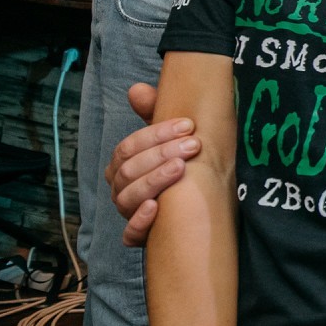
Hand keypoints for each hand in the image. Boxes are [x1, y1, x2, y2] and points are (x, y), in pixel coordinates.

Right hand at [106, 83, 196, 247]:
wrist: (204, 205)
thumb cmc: (184, 163)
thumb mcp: (174, 137)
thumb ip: (155, 112)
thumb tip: (137, 89)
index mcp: (124, 165)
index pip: (128, 147)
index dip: (156, 135)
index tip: (188, 125)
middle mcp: (122, 189)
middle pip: (128, 171)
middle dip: (161, 154)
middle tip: (193, 145)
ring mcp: (130, 213)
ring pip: (128, 198)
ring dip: (154, 180)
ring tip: (181, 168)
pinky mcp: (142, 236)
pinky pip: (130, 234)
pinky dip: (140, 222)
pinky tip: (157, 207)